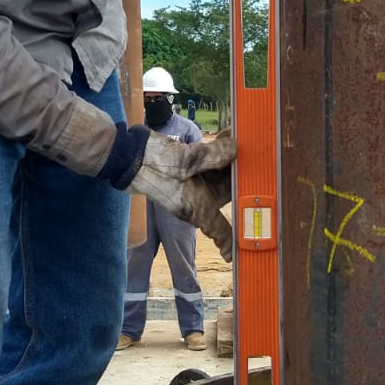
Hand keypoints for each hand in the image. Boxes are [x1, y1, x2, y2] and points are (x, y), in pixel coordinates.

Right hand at [131, 129, 236, 259]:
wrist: (129, 154)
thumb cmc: (152, 167)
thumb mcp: (184, 162)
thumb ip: (213, 155)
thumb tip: (235, 149)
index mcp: (197, 208)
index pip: (220, 230)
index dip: (233, 241)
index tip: (244, 248)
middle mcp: (198, 199)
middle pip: (229, 193)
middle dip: (243, 176)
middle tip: (255, 157)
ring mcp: (195, 184)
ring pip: (222, 175)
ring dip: (232, 159)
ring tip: (239, 138)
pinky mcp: (190, 169)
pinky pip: (211, 164)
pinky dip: (220, 152)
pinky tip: (226, 136)